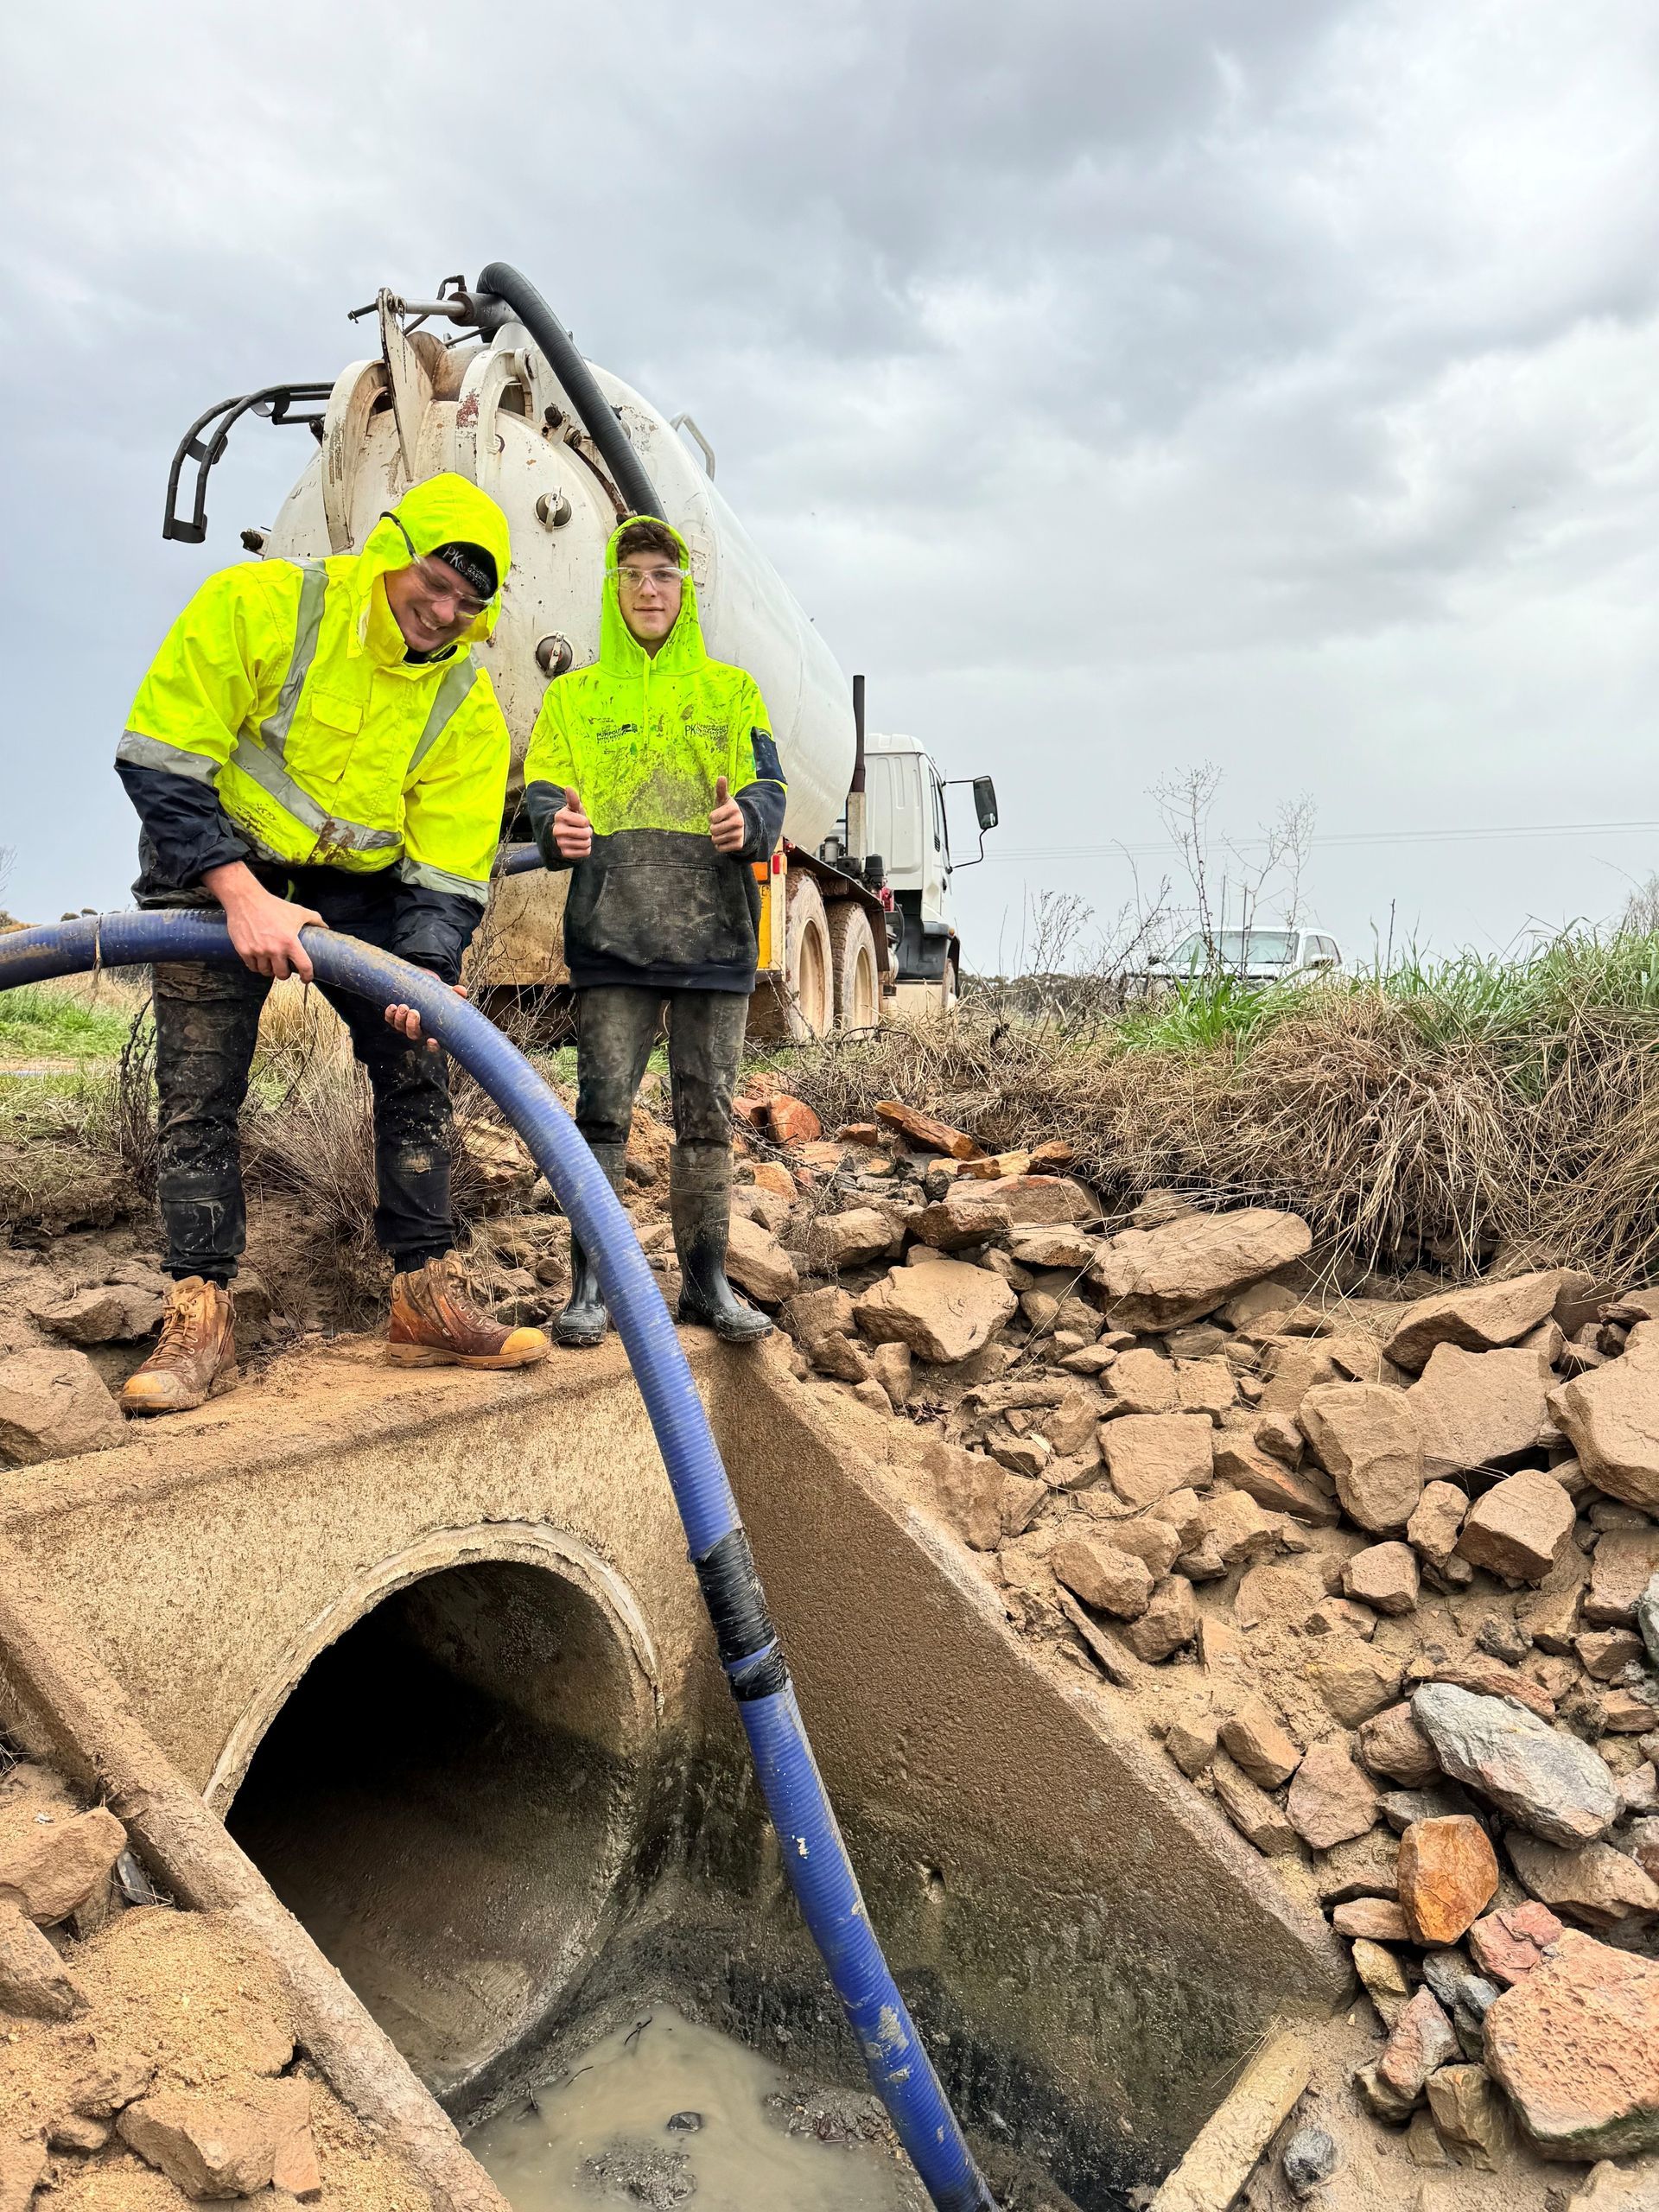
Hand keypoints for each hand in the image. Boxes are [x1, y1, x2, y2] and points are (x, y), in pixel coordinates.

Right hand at [204, 862, 323, 981]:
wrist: (246, 900)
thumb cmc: (273, 906)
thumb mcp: (297, 911)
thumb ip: (314, 919)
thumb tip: (326, 927)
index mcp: (290, 942)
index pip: (304, 966)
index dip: (307, 976)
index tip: (306, 978)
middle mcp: (274, 949)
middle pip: (282, 975)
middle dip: (285, 973)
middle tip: (285, 968)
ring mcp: (258, 951)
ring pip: (266, 972)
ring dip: (270, 970)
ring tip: (271, 963)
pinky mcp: (244, 951)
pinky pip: (252, 967)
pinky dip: (257, 966)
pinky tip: (260, 960)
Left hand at [386, 983, 467, 1052]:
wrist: (422, 987)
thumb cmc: (436, 995)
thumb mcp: (447, 994)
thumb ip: (455, 994)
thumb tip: (461, 991)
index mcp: (434, 1029)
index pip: (435, 1044)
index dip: (433, 1046)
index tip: (432, 1040)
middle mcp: (419, 1029)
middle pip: (413, 1035)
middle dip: (411, 1025)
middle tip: (414, 1012)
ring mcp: (406, 1024)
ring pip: (400, 1028)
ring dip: (400, 1019)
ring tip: (403, 1006)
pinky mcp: (396, 1017)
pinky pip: (390, 1020)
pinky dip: (389, 1015)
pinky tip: (393, 1006)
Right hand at [553, 787, 591, 860]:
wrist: (564, 835)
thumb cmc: (572, 819)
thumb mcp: (574, 808)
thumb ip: (573, 799)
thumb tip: (568, 787)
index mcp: (560, 816)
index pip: (584, 822)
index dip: (586, 821)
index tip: (580, 821)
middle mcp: (557, 830)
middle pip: (586, 834)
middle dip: (587, 832)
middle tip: (581, 830)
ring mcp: (560, 843)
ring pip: (586, 843)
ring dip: (587, 840)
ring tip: (580, 837)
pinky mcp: (565, 854)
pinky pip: (585, 852)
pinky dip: (586, 849)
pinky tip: (579, 845)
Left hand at [709, 775, 745, 854]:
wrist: (743, 826)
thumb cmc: (728, 812)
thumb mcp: (724, 800)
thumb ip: (721, 789)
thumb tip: (721, 777)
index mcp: (733, 809)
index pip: (712, 817)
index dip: (712, 818)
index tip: (718, 816)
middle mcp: (738, 821)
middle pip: (713, 830)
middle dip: (713, 828)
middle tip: (720, 825)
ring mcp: (739, 833)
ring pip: (716, 840)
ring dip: (716, 837)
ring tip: (723, 832)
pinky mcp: (739, 845)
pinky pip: (721, 848)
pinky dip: (720, 846)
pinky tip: (725, 840)